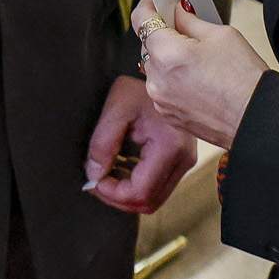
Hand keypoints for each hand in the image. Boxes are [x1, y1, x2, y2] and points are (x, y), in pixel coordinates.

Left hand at [83, 75, 197, 213]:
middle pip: (148, 202)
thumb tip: (94, 174)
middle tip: (95, 181)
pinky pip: (158, 187)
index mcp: (170, 147)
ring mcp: (185, 162)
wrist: (166, 75)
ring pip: (154, 199)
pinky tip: (120, 169)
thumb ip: (103, 142)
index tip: (93, 179)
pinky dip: (136, 186)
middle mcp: (183, 160)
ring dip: (126, 194)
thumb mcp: (117, 106)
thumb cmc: (141, 86)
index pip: (140, 192)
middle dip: (117, 198)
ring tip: (105, 175)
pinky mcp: (181, 161)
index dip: (113, 193)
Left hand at [133, 0, 268, 148]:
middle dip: (162, 33)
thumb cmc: (245, 79)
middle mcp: (157, 79)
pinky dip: (171, 79)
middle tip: (183, 26)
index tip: (156, 0)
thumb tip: (177, 11)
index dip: (148, 5)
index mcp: (167, 53)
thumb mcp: (221, 35)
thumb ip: (190, 20)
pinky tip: (195, 77)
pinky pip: (162, 88)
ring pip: (154, 67)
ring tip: (195, 56)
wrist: (258, 119)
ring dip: (166, 58)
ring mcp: (161, 100)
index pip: (141, 19)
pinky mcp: (169, 115)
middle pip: (147, 44)